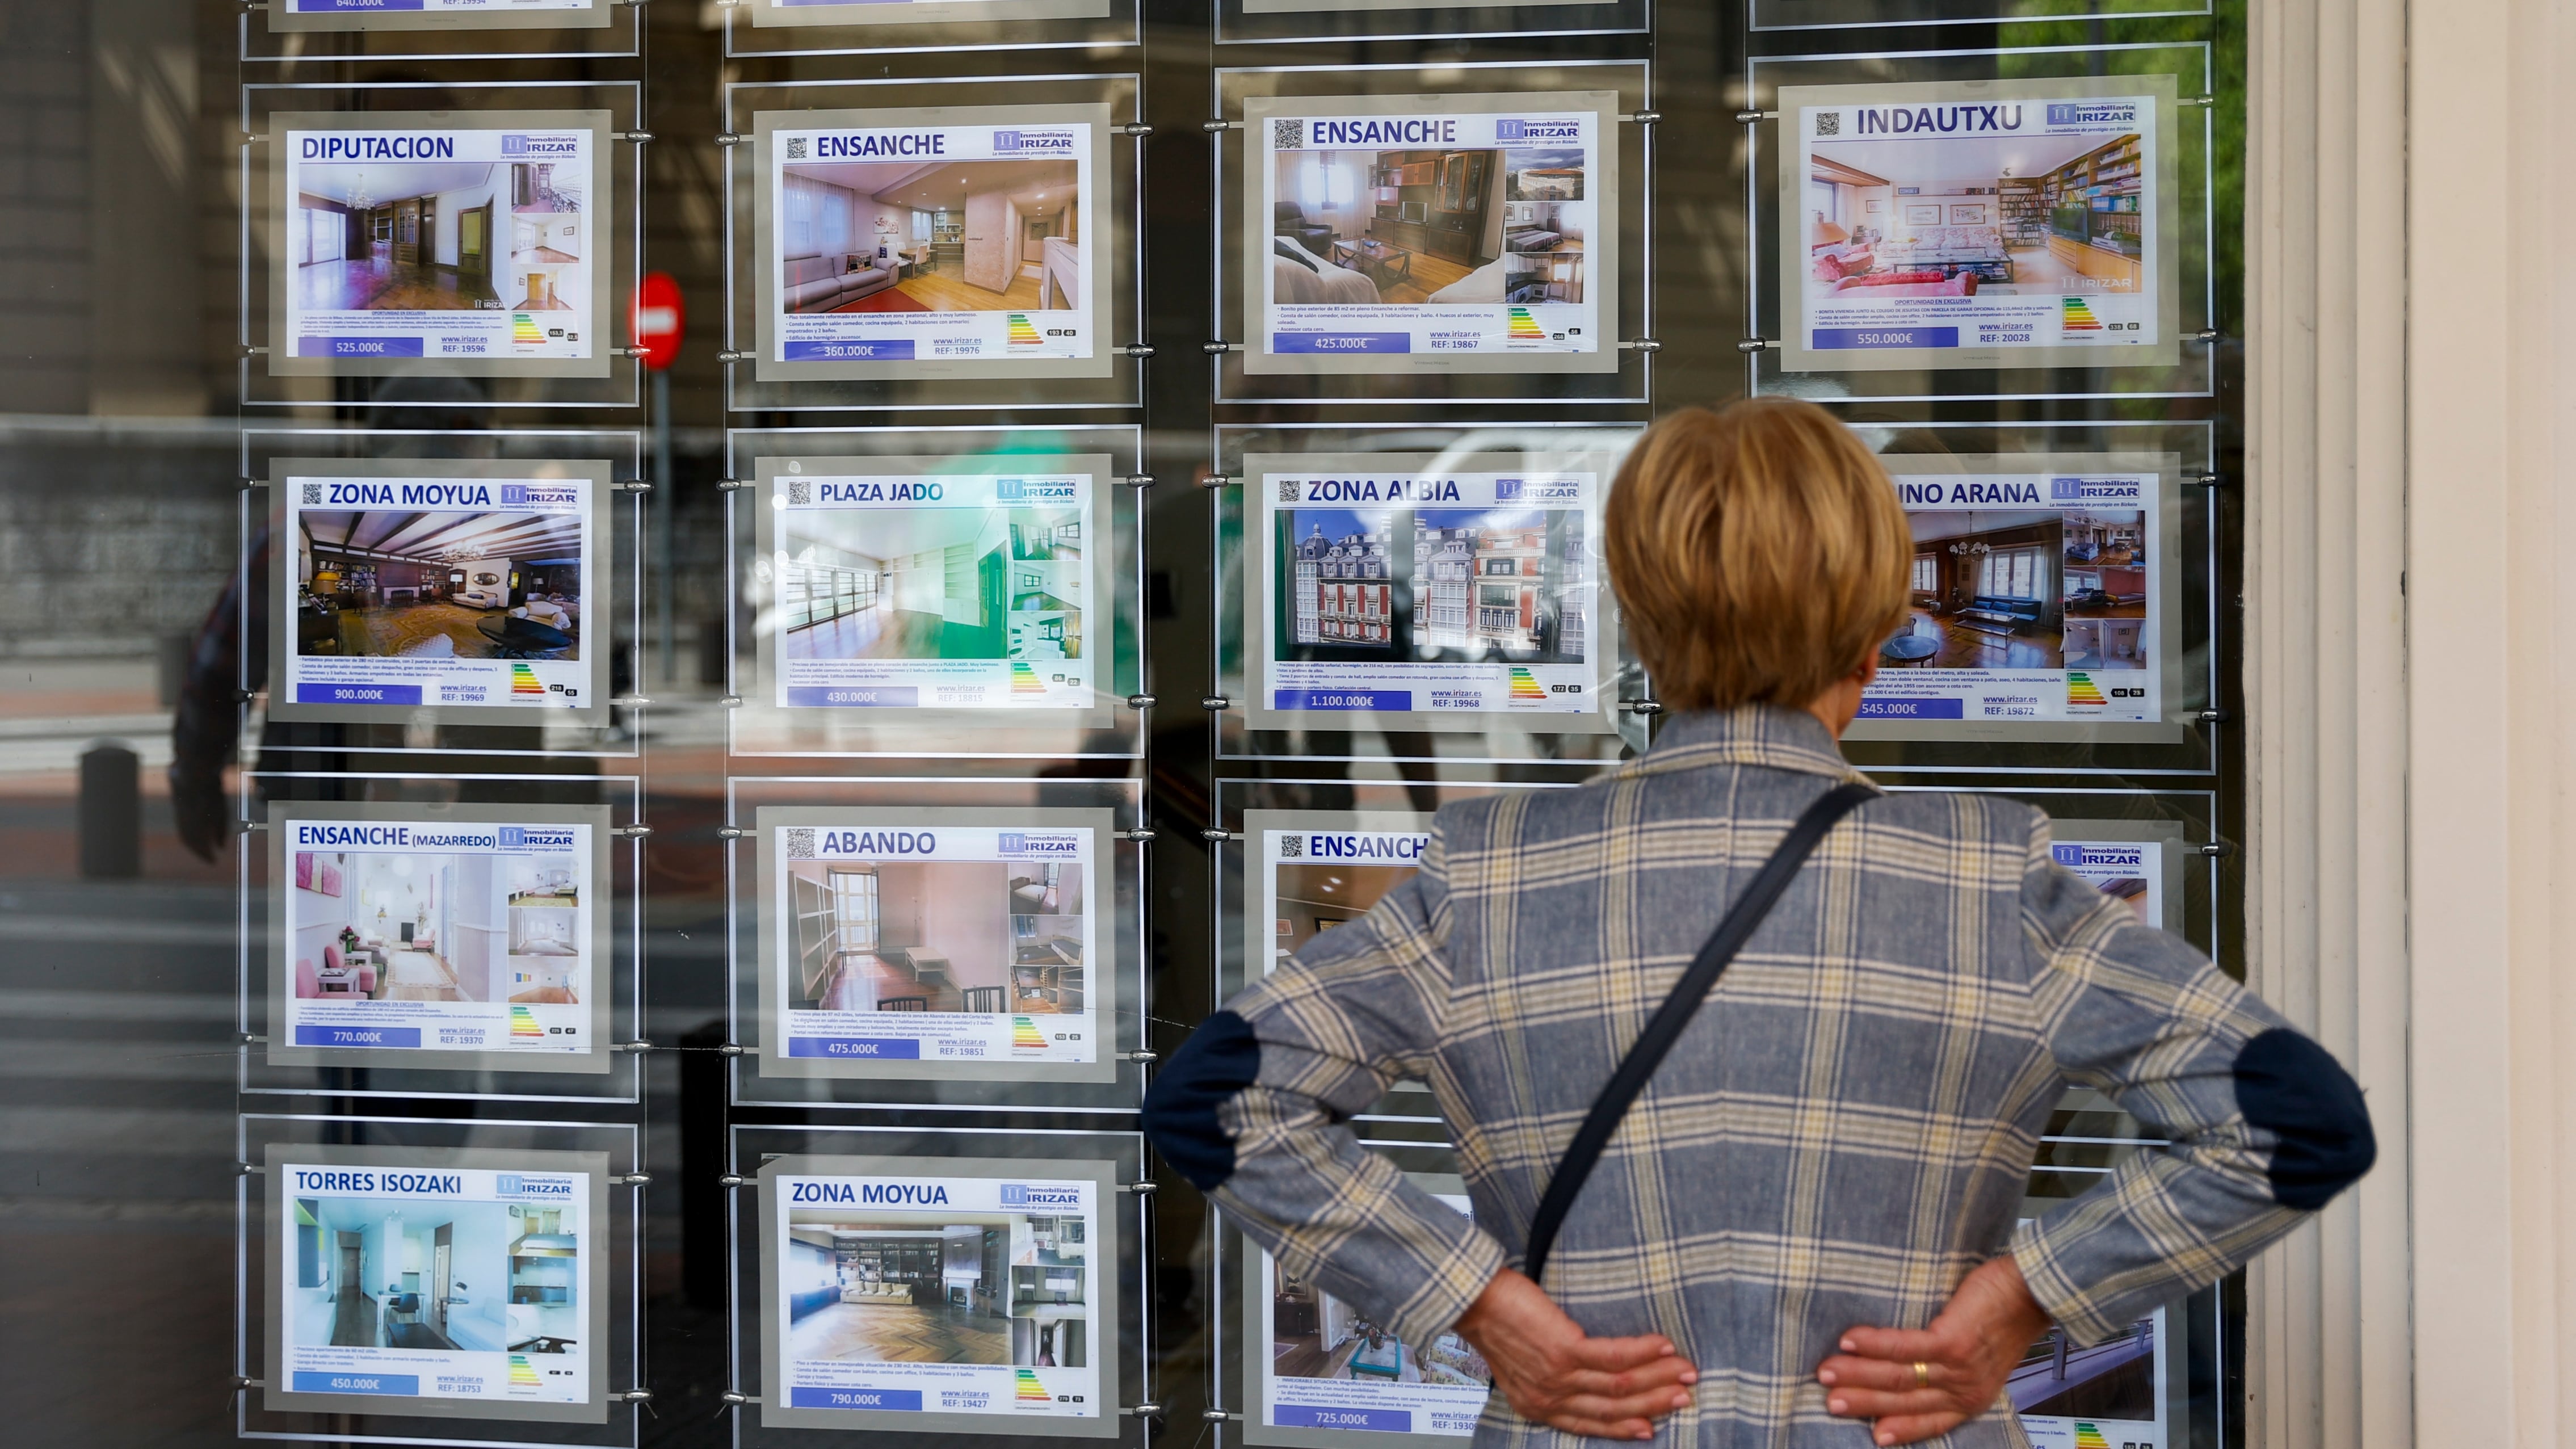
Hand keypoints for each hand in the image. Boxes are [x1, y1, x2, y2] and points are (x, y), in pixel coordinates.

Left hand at [1451, 1267, 1698, 1440]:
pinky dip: (1644, 1352)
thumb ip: (1550, 1380)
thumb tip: (1584, 1377)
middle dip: (1654, 1403)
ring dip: (1659, 1378)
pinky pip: (1614, 1356)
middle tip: (1684, 1396)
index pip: (1592, 1423)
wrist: (1473, 1299)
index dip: (1625, 1426)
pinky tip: (1664, 1347)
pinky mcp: (1564, 1350)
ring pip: (1620, 1384)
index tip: (1651, 1426)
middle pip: (1614, 1407)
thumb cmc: (1496, 1322)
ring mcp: (1558, 1376)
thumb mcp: (1520, 1366)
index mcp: (1539, 1405)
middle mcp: (1550, 1397)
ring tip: (1685, 1372)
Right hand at [1813, 1254, 2053, 1446]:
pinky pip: (1904, 1347)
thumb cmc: (2004, 1317)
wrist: (2033, 1291)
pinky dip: (1872, 1345)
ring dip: (1857, 1374)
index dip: (1900, 1429)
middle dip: (1862, 1402)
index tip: (1873, 1435)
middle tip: (1829, 1402)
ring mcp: (1958, 1368)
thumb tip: (1912, 1365)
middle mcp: (1964, 1390)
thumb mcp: (1983, 1358)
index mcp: (1971, 1398)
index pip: (1930, 1421)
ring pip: (1899, 1377)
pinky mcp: (1952, 1342)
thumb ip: (1951, 1369)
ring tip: (1826, 1372)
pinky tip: (1849, 1341)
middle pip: (1903, 1400)